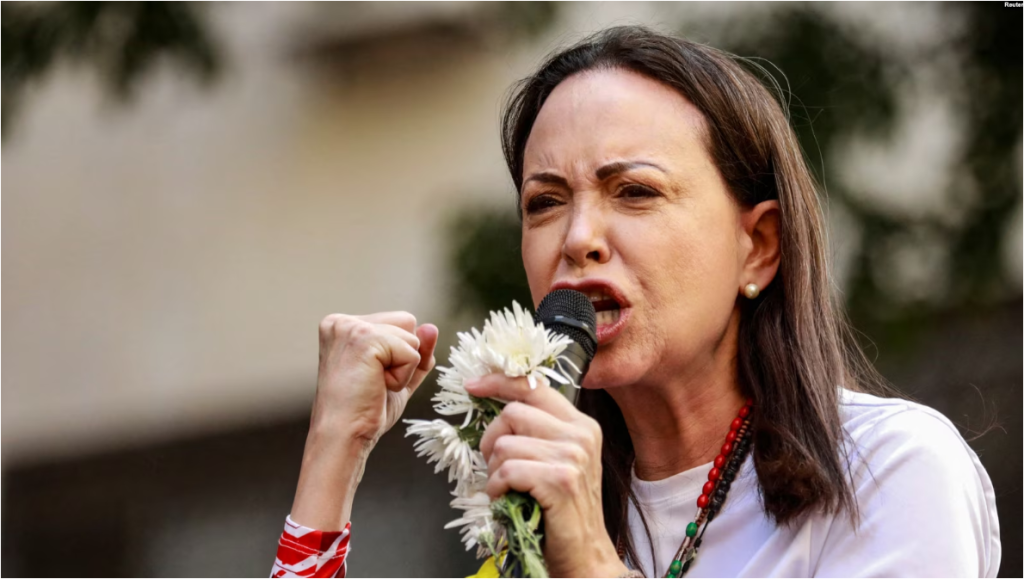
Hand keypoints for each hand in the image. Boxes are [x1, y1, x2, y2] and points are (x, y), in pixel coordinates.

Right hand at [291, 311, 438, 530]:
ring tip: (374, 384)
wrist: (344, 437)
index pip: (400, 322)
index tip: (371, 377)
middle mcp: (343, 321)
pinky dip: (403, 377)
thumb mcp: (397, 374)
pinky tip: (377, 387)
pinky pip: (412, 353)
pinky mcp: (365, 339)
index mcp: (344, 325)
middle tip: (373, 382)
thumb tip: (431, 327)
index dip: (399, 354)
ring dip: (404, 369)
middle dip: (403, 357)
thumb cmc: (363, 411)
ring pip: (412, 337)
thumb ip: (416, 351)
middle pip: (407, 322)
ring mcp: (351, 327)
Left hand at [465, 375, 627, 578]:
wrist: (584, 554)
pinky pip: (506, 471)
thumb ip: (539, 431)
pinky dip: (496, 488)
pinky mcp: (560, 480)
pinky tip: (507, 499)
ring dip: (495, 471)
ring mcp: (572, 456)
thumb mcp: (558, 460)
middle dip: (492, 440)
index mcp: (581, 424)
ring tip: (510, 489)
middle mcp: (580, 435)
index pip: (534, 386)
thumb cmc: (562, 510)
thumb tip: (499, 406)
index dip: (499, 383)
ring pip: (504, 445)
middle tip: (498, 467)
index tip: (473, 385)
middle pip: (512, 414)